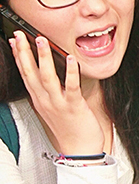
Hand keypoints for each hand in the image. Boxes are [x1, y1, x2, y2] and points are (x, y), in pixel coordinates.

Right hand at [11, 32, 104, 154]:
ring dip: (43, 58)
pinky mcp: (73, 106)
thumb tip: (50, 71)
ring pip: (47, 77)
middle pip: (31, 73)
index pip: (25, 74)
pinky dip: (70, 72)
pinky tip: (70, 59)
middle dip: (25, 53)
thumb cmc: (69, 126)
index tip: (15, 40)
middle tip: (20, 34)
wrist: (79, 148)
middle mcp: (45, 100)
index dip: (19, 56)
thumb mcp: (54, 106)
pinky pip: (71, 86)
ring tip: (41, 40)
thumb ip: (50, 90)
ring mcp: (58, 103)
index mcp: (39, 99)